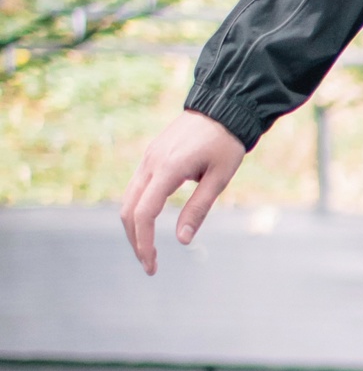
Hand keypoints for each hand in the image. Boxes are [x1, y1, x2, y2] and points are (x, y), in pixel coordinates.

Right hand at [120, 111, 245, 274]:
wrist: (223, 105)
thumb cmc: (226, 142)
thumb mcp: (219, 178)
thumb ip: (199, 208)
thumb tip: (183, 239)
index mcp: (168, 169)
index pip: (144, 213)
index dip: (144, 242)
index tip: (152, 265)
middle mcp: (151, 163)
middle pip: (128, 210)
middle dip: (135, 240)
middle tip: (150, 265)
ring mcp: (148, 158)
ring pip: (128, 199)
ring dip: (134, 227)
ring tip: (148, 250)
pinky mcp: (151, 155)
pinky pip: (136, 187)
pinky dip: (137, 210)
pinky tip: (149, 225)